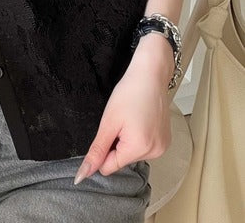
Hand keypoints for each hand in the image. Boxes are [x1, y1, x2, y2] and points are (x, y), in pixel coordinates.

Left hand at [73, 50, 171, 183]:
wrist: (150, 74)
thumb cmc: (129, 92)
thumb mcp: (108, 122)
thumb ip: (96, 150)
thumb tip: (83, 174)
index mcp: (139, 149)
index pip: (109, 167)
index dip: (103, 149)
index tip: (108, 130)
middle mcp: (155, 153)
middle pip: (122, 160)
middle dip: (117, 142)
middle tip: (121, 120)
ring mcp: (162, 147)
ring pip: (132, 153)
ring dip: (127, 139)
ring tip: (131, 117)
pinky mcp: (166, 140)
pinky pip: (144, 146)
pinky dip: (138, 136)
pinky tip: (140, 119)